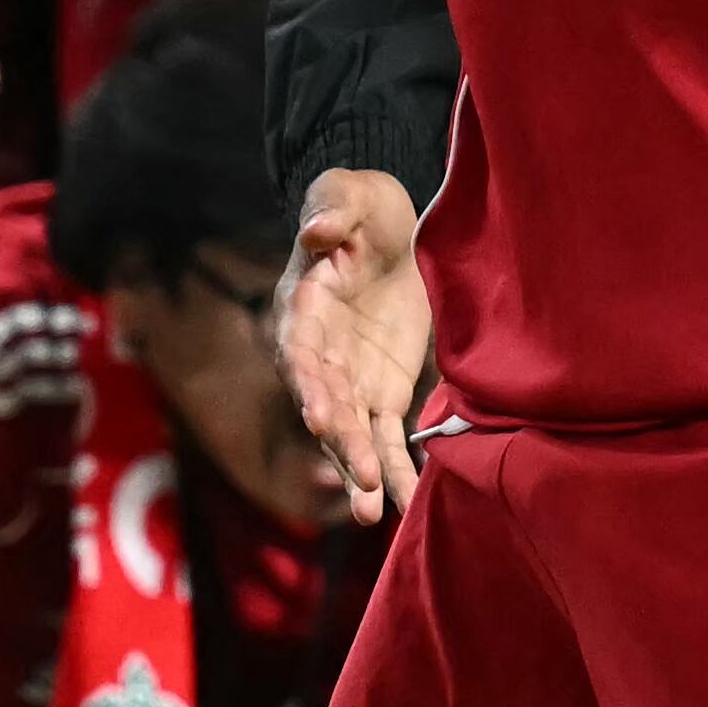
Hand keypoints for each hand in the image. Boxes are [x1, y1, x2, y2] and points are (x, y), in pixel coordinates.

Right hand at [278, 167, 431, 524]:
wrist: (397, 228)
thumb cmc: (364, 206)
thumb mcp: (351, 193)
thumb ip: (332, 208)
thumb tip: (315, 231)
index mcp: (303, 306)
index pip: (301, 350)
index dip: (309, 382)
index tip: (318, 414)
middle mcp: (319, 354)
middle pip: (325, 402)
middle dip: (341, 440)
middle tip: (362, 477)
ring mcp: (351, 379)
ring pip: (352, 431)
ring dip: (362, 470)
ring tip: (372, 512)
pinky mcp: (383, 393)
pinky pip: (388, 438)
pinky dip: (397, 470)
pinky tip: (406, 503)